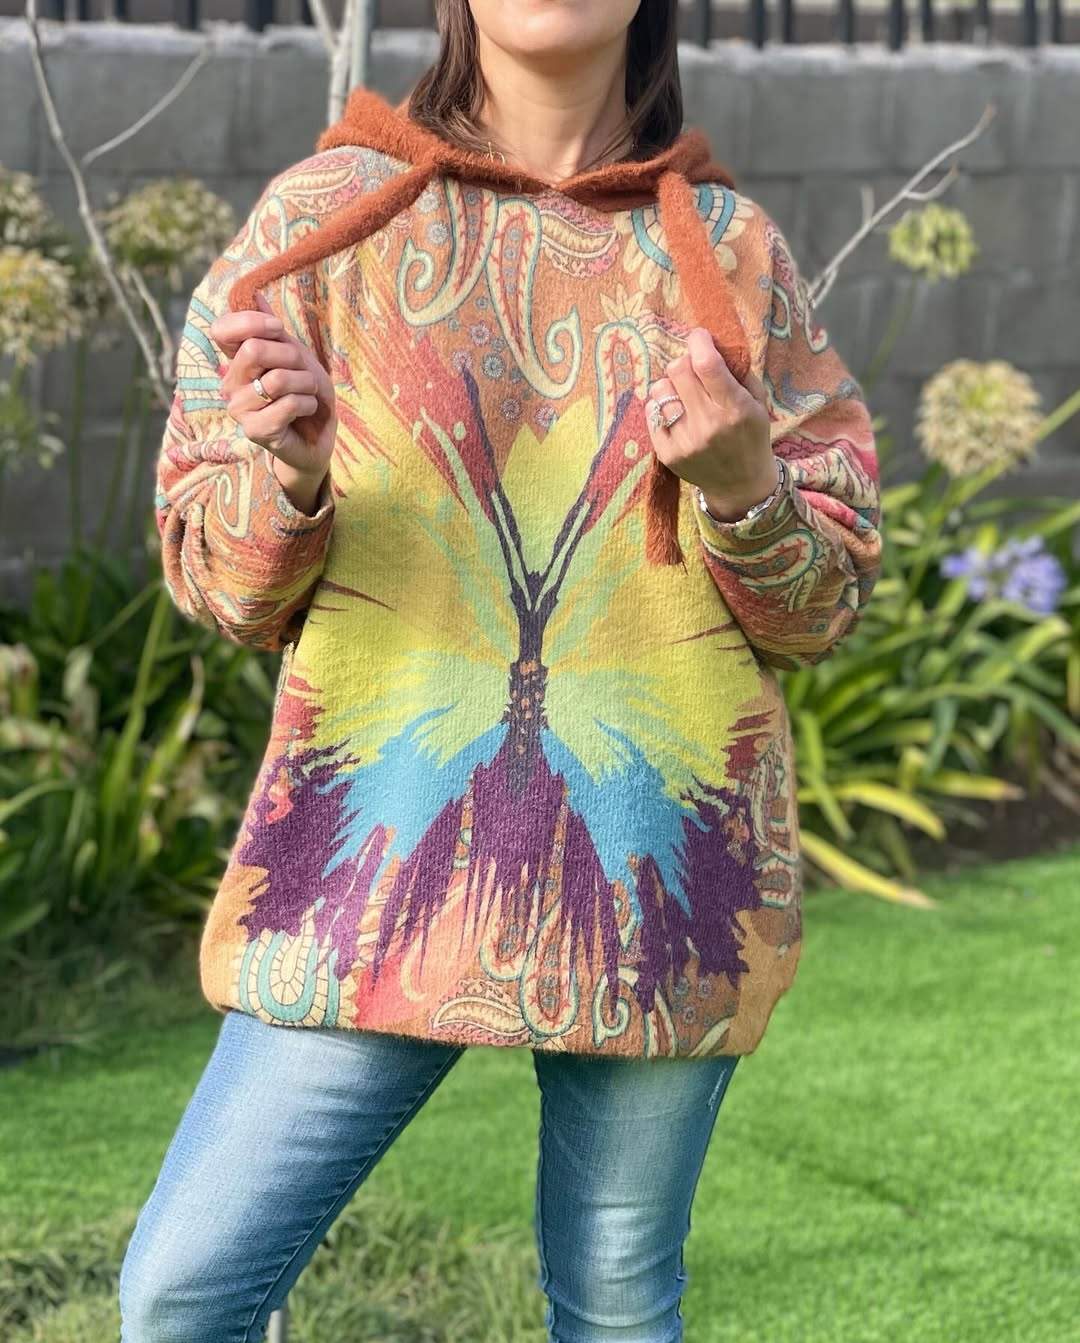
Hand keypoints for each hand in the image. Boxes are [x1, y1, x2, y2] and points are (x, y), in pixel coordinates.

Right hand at [210, 290, 336, 505]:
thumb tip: (254, 294)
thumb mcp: (295, 355)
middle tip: (304, 371)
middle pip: (254, 350)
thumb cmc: (305, 393)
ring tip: (309, 393)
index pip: (221, 329)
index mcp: (235, 361)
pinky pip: (287, 405)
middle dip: (292, 356)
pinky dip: (308, 403)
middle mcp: (230, 384)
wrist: (318, 436)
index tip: (278, 329)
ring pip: (276, 379)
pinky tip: (307, 410)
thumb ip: (273, 329)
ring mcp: (239, 410)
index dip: (251, 322)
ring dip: (306, 383)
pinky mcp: (256, 431)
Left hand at [645, 326, 776, 522]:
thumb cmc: (751, 438)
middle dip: (684, 362)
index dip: (699, 342)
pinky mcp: (667, 453)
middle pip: (678, 370)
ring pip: (660, 389)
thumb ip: (739, 372)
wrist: (741, 486)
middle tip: (692, 369)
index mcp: (734, 409)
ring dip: (671, 385)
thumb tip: (714, 342)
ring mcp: (684, 440)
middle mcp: (707, 425)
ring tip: (684, 395)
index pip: (706, 364)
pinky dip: (662, 407)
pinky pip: (652, 413)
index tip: (699, 337)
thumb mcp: (757, 404)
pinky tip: (676, 413)